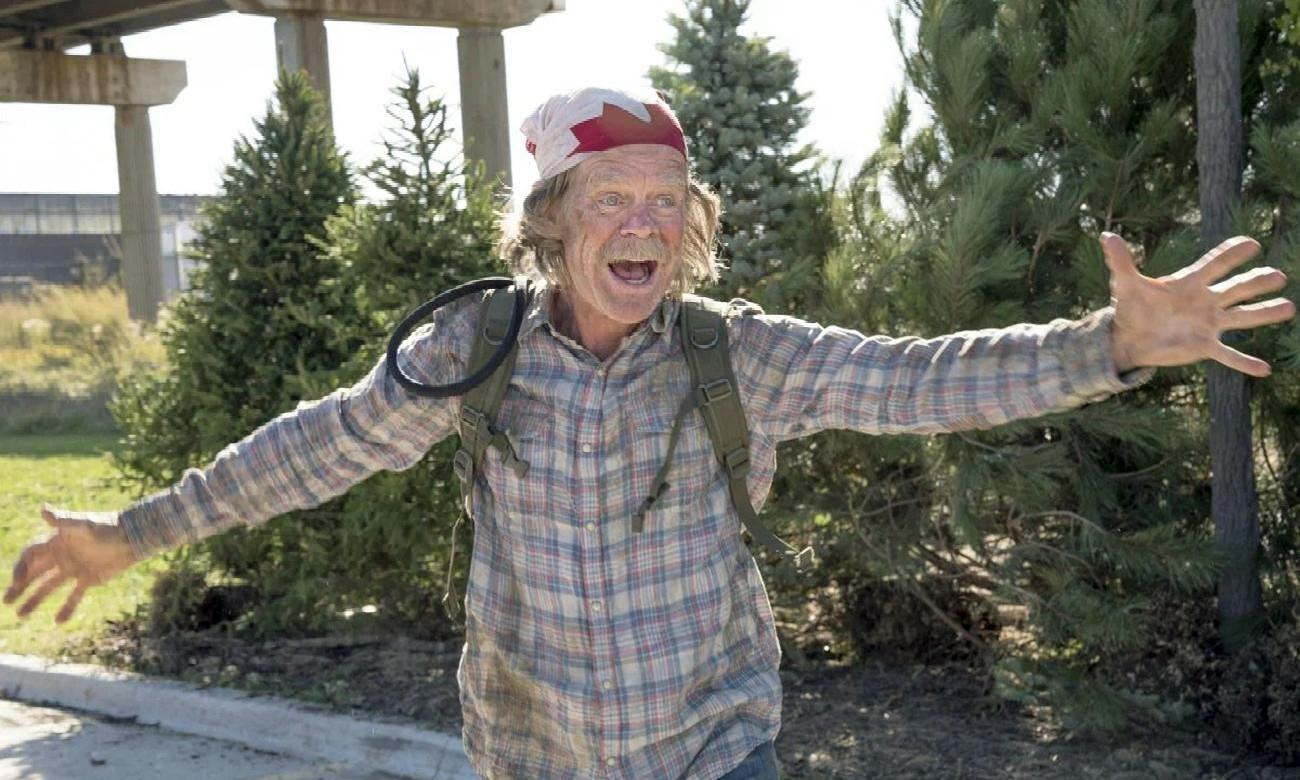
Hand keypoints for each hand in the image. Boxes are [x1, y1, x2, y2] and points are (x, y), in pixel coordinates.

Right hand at [4, 506, 136, 622]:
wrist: (133, 537)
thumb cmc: (107, 528)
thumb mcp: (83, 525)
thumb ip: (63, 521)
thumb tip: (43, 509)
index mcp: (56, 543)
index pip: (30, 557)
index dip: (20, 569)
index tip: (16, 584)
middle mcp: (62, 556)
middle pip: (34, 573)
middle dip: (19, 587)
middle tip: (7, 602)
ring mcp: (75, 569)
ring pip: (49, 587)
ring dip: (35, 600)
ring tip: (21, 615)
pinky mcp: (90, 579)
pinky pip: (75, 596)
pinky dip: (67, 608)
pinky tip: (59, 622)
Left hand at [1103, 232, 1295, 375]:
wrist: (1129, 338)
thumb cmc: (1132, 307)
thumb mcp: (1125, 285)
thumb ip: (1120, 262)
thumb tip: (1106, 236)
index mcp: (1190, 283)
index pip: (1214, 264)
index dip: (1231, 254)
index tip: (1250, 244)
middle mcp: (1206, 300)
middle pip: (1236, 288)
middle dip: (1256, 282)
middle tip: (1278, 276)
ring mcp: (1209, 324)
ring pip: (1243, 317)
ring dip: (1264, 314)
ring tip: (1288, 308)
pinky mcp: (1205, 347)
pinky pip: (1229, 355)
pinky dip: (1244, 362)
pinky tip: (1264, 369)